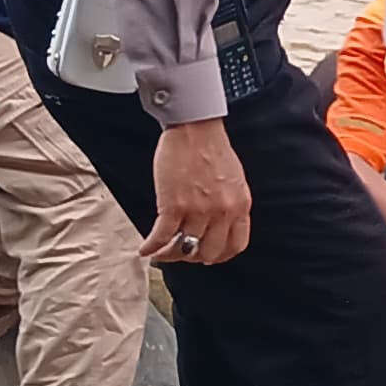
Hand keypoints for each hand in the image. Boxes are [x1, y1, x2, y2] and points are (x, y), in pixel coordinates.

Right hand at [146, 118, 250, 265]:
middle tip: (182, 252)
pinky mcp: (174, 206)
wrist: (194, 128)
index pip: (235, 246)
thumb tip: (219, 225)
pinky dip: (151, 247)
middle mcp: (222, 212)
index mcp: (240, 206)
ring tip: (160, 252)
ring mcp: (198, 211)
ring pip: (184, 248)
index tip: (208, 256)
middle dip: (194, 257)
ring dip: (169, 254)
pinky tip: (145, 249)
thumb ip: (231, 204)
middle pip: (209, 253)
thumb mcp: (235, 180)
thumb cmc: (212, 148)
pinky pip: (161, 237)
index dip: (219, 255)